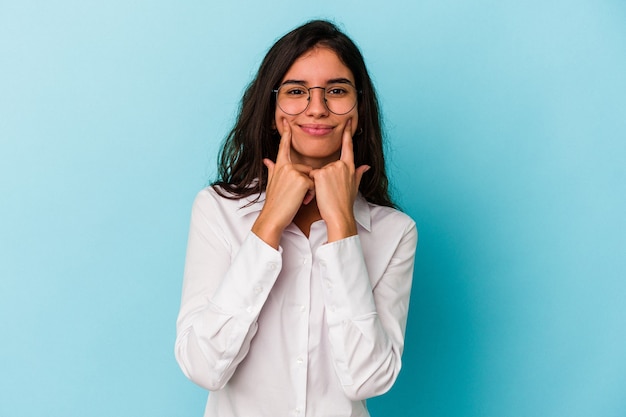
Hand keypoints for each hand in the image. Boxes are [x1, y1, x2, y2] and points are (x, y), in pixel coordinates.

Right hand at [252, 119, 314, 247]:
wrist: (273, 217)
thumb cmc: (274, 203)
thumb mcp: (271, 183)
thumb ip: (271, 169)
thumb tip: (266, 160)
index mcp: (279, 166)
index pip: (283, 147)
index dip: (285, 134)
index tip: (286, 121)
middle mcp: (285, 166)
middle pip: (306, 169)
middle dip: (307, 183)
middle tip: (297, 196)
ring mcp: (293, 172)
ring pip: (311, 177)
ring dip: (310, 190)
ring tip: (299, 200)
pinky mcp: (301, 180)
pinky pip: (314, 184)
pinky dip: (311, 194)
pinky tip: (302, 201)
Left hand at [309, 120, 369, 241]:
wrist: (339, 215)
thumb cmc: (345, 203)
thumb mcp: (354, 186)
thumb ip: (359, 173)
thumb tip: (366, 166)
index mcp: (350, 167)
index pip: (348, 147)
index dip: (347, 133)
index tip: (348, 120)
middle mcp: (342, 165)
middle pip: (328, 164)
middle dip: (325, 178)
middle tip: (331, 192)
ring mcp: (332, 168)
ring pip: (319, 170)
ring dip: (319, 182)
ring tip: (327, 194)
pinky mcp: (321, 173)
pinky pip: (312, 175)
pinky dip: (313, 184)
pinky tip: (320, 192)